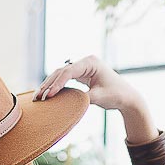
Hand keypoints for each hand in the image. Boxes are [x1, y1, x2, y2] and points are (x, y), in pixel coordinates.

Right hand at [34, 55, 156, 143]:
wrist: (127, 97)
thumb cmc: (117, 95)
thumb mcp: (100, 97)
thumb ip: (84, 98)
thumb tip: (67, 102)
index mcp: (91, 62)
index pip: (69, 71)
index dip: (57, 83)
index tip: (49, 95)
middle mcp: (85, 62)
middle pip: (61, 72)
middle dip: (49, 85)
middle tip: (38, 98)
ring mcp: (82, 68)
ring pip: (60, 75)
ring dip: (49, 86)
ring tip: (37, 97)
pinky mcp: (81, 75)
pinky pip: (64, 80)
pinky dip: (55, 87)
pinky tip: (46, 95)